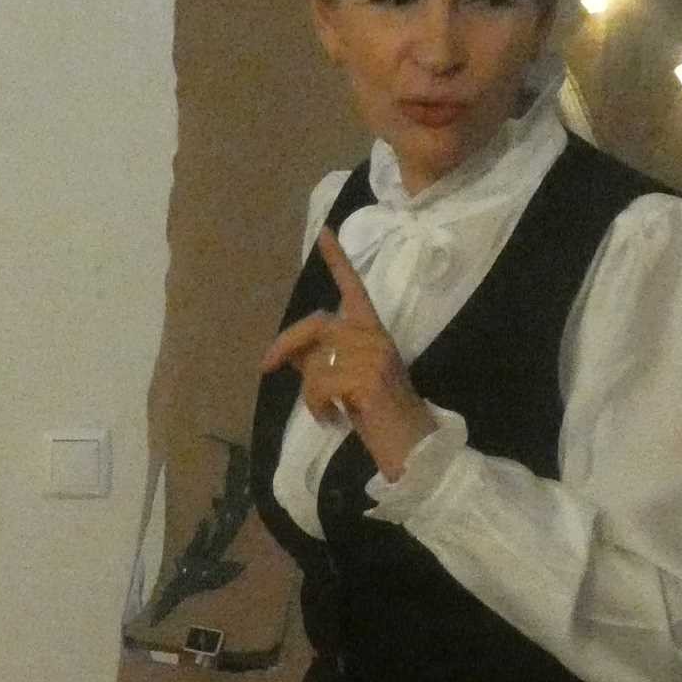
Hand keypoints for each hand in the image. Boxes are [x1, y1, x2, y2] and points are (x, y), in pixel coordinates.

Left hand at [261, 225, 433, 481]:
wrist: (414, 449)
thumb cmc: (383, 418)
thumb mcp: (349, 382)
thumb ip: (323, 360)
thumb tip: (290, 351)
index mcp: (374, 333)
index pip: (353, 288)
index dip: (338, 261)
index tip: (324, 232)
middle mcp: (375, 336)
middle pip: (316, 325)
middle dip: (286, 344)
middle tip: (266, 365)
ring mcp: (373, 355)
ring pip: (316, 363)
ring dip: (312, 394)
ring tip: (329, 413)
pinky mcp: (367, 378)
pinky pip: (320, 385)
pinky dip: (319, 408)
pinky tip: (336, 421)